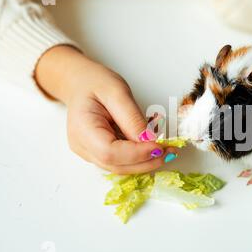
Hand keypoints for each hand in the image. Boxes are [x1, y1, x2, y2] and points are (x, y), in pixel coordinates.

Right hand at [35, 46, 176, 173]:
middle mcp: (83, 147)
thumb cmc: (96, 83)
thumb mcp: (117, 92)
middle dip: (146, 161)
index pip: (110, 152)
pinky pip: (121, 162)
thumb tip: (150, 141)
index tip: (160, 146)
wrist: (81, 84)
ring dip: (146, 162)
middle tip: (170, 151)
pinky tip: (153, 148)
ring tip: (166, 150)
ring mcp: (89, 153)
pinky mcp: (99, 154)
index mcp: (82, 129)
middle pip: (116, 165)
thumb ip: (132, 118)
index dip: (137, 154)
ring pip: (120, 168)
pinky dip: (139, 158)